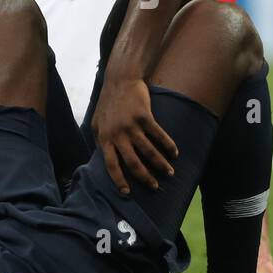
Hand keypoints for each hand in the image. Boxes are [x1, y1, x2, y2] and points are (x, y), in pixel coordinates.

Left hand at [91, 77, 176, 193]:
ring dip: (160, 164)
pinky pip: (159, 135)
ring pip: (148, 151)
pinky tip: (175, 153)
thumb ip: (101, 141)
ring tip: (169, 172)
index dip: (119, 180)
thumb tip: (105, 160)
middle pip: (132, 162)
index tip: (127, 193)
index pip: (111, 165)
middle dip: (145, 177)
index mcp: (105, 138)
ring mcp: (131, 125)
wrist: (120, 79)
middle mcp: (117, 134)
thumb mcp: (97, 123)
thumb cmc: (108, 103)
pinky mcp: (144, 116)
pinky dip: (168, 146)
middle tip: (155, 187)